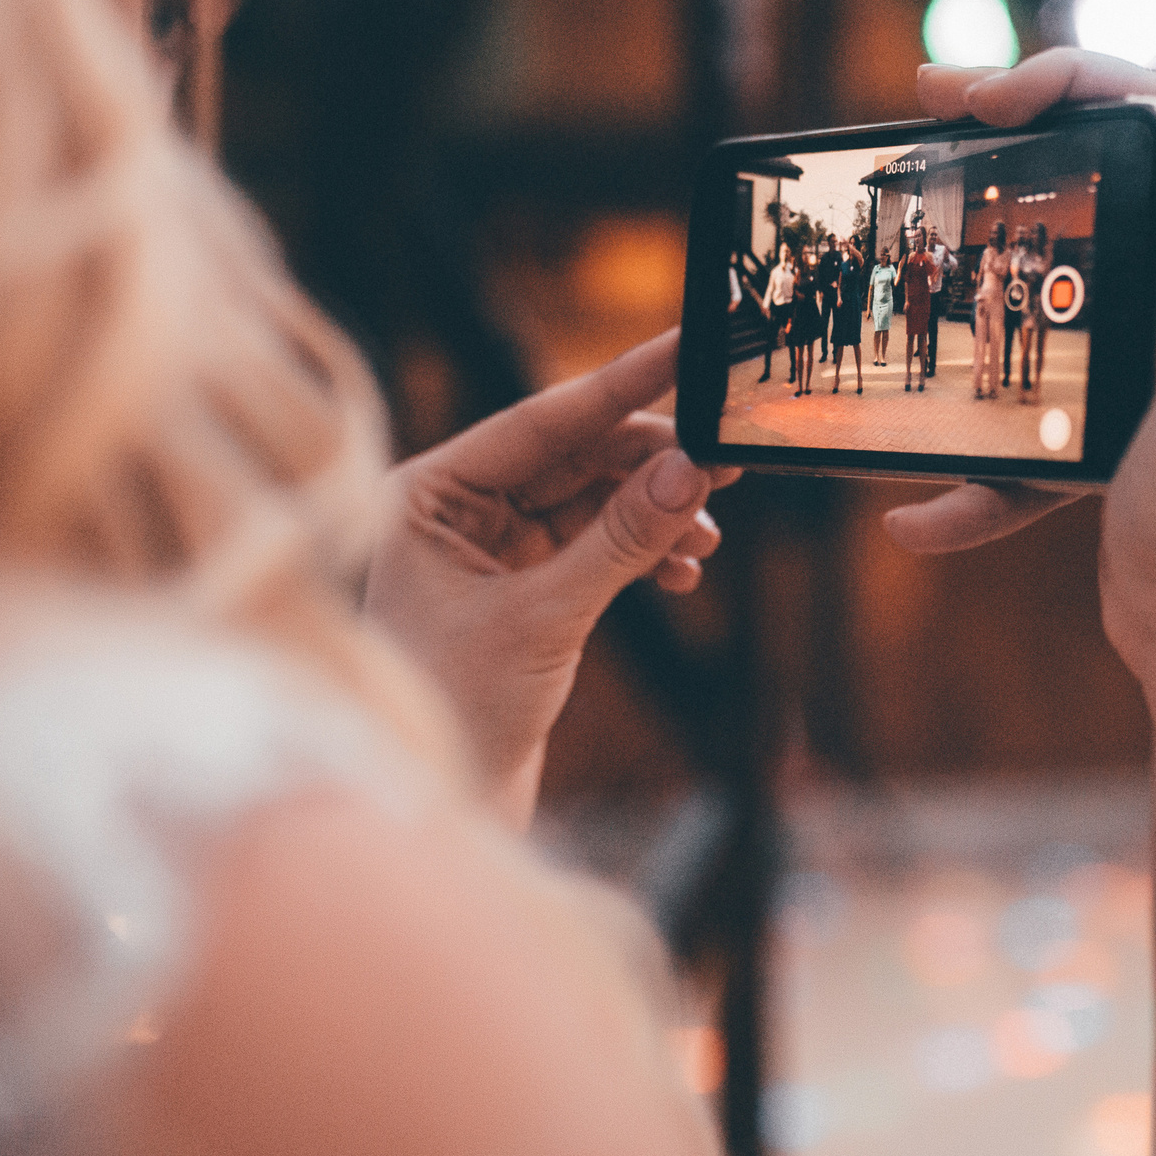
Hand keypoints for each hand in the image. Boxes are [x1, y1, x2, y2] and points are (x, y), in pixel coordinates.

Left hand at [363, 332, 737, 825]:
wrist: (441, 808)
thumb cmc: (456, 713)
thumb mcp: (544, 619)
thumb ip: (620, 540)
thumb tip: (689, 469)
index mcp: (428, 495)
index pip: (540, 419)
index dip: (621, 385)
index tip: (686, 348)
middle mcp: (455, 510)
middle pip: (573, 453)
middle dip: (652, 461)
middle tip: (727, 455)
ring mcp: (490, 547)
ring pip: (593, 498)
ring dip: (655, 511)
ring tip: (710, 535)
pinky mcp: (523, 586)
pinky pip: (597, 543)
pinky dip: (642, 551)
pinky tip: (683, 572)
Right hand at [883, 47, 1155, 554]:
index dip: (1064, 78)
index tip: (972, 96)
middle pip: (1107, 170)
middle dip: (1011, 138)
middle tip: (924, 108)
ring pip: (1063, 271)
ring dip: (979, 266)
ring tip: (903, 243)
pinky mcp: (1138, 411)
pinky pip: (1047, 391)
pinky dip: (983, 456)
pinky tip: (919, 517)